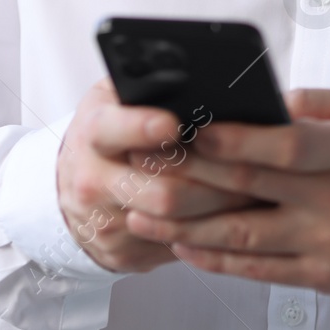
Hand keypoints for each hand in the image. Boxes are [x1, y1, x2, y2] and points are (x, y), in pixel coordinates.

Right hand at [56, 78, 254, 272]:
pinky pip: (175, 247)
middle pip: (161, 190)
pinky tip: (236, 213)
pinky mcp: (121, 252)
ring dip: (221, 207)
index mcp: (93, 132)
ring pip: (175, 223)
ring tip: (258, 188)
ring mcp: (106, 222)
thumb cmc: (112, 130)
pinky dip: (210, 231)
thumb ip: (146, 86)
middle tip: (253, 165)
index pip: (112, 129)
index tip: (174, 124)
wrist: (71, 184)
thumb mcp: (117, 98)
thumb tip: (199, 76)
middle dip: (214, 179)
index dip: (142, 127)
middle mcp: (92, 180)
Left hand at [125, 88, 329, 293]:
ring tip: (144, 212)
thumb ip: (313, 102)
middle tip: (147, 162)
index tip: (191, 129)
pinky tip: (182, 245)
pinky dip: (213, 259)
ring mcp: (327, 242)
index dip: (236, 139)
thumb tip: (259, 101)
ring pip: (242, 236)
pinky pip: (255, 269)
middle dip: (191, 174)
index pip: (286, 146)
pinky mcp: (320, 275)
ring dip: (185, 225)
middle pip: (251, 188)